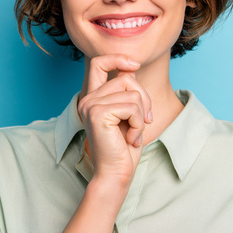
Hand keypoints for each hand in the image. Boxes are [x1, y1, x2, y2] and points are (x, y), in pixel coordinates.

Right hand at [78, 55, 152, 187]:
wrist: (116, 174)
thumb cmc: (124, 147)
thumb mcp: (129, 114)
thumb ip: (127, 91)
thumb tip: (132, 68)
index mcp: (93, 98)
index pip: (99, 62)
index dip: (118, 58)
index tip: (135, 65)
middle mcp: (87, 99)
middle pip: (126, 78)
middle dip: (144, 98)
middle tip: (145, 121)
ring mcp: (90, 105)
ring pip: (132, 93)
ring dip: (142, 115)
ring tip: (134, 133)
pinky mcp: (98, 113)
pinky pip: (132, 106)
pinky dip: (139, 123)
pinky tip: (131, 139)